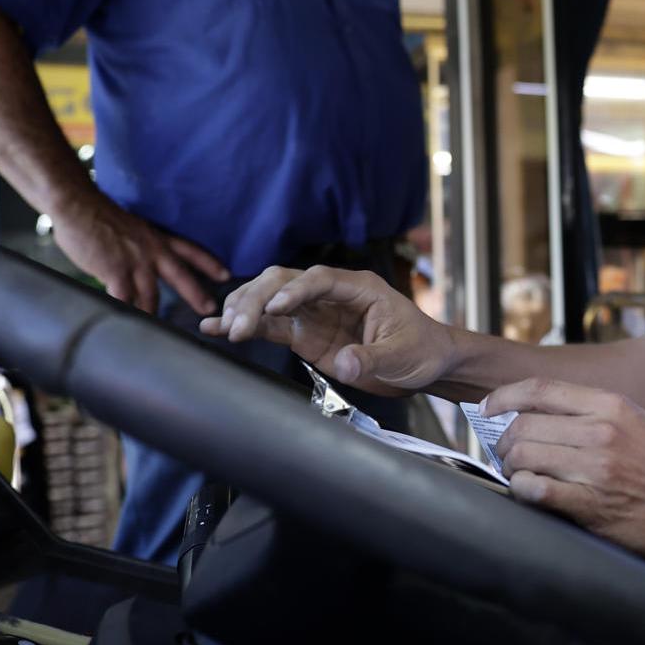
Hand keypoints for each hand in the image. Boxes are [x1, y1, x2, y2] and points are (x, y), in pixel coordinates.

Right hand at [52, 192, 227, 314]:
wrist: (78, 206)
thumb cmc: (97, 216)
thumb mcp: (130, 228)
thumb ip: (139, 247)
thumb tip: (139, 265)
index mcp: (156, 238)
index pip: (190, 250)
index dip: (209, 262)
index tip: (226, 274)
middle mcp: (151, 250)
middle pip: (180, 276)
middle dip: (197, 295)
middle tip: (210, 310)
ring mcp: (134, 262)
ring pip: (151, 297)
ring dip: (152, 315)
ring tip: (157, 333)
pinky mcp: (115, 272)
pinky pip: (124, 301)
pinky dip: (126, 314)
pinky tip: (126, 325)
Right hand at [200, 266, 455, 395]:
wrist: (427, 364)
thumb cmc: (422, 350)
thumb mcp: (403, 356)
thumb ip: (372, 358)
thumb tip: (346, 363)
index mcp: (360, 288)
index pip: (318, 280)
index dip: (294, 290)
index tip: (275, 308)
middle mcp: (332, 294)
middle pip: (284, 282)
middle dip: (258, 299)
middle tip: (238, 326)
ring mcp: (315, 312)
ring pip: (270, 299)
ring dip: (245, 309)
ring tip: (223, 328)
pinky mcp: (305, 334)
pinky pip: (270, 326)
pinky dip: (245, 326)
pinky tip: (216, 328)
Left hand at [486, 379, 644, 561]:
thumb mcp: (639, 421)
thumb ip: (595, 415)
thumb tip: (544, 417)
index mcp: (612, 405)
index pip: (539, 390)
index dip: (504, 397)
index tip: (488, 408)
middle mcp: (601, 432)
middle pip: (523, 425)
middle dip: (504, 441)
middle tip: (506, 454)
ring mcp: (596, 470)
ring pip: (523, 457)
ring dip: (511, 468)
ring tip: (519, 475)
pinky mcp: (593, 506)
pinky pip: (535, 492)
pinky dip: (522, 491)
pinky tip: (529, 493)